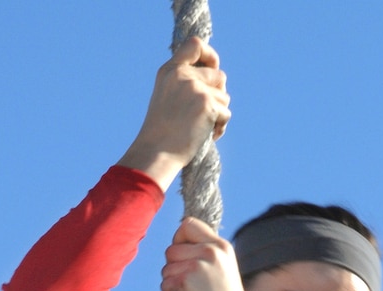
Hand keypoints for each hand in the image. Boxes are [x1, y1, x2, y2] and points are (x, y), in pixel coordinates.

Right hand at [118, 38, 229, 192]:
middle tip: (209, 112)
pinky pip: (226, 112)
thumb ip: (185, 84)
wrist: (157, 154)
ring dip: (220, 113)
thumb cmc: (162, 134)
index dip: (210, 55)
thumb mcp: (167, 99)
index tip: (214, 68)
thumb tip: (218, 78)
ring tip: (204, 128)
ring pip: (225, 96)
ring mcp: (194, 88)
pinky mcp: (206, 104)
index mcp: (169, 71)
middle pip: (219, 75)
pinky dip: (221, 126)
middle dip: (219, 95)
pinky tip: (208, 135)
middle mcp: (182, 75)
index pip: (195, 45)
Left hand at [160, 215, 265, 290]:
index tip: (181, 256)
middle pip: (172, 248)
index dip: (178, 239)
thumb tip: (178, 246)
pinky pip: (164, 282)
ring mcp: (198, 266)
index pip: (188, 224)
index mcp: (222, 247)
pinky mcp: (186, 281)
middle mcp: (211, 252)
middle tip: (186, 284)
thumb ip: (206, 255)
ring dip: (170, 282)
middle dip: (173, 267)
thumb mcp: (224, 272)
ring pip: (166, 266)